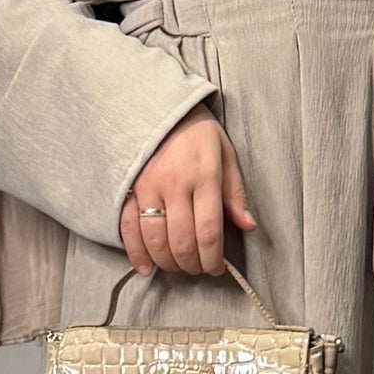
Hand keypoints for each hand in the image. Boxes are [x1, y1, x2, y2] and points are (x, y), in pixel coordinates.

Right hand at [121, 107, 255, 276]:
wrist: (153, 104)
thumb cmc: (193, 130)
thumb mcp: (224, 153)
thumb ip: (234, 192)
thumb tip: (247, 225)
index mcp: (203, 176)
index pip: (209, 231)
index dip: (213, 258)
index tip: (216, 268)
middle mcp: (174, 185)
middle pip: (182, 242)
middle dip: (192, 264)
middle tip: (198, 268)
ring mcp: (147, 189)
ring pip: (155, 240)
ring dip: (168, 263)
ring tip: (178, 266)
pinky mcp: (126, 190)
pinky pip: (128, 229)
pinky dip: (136, 254)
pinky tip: (145, 268)